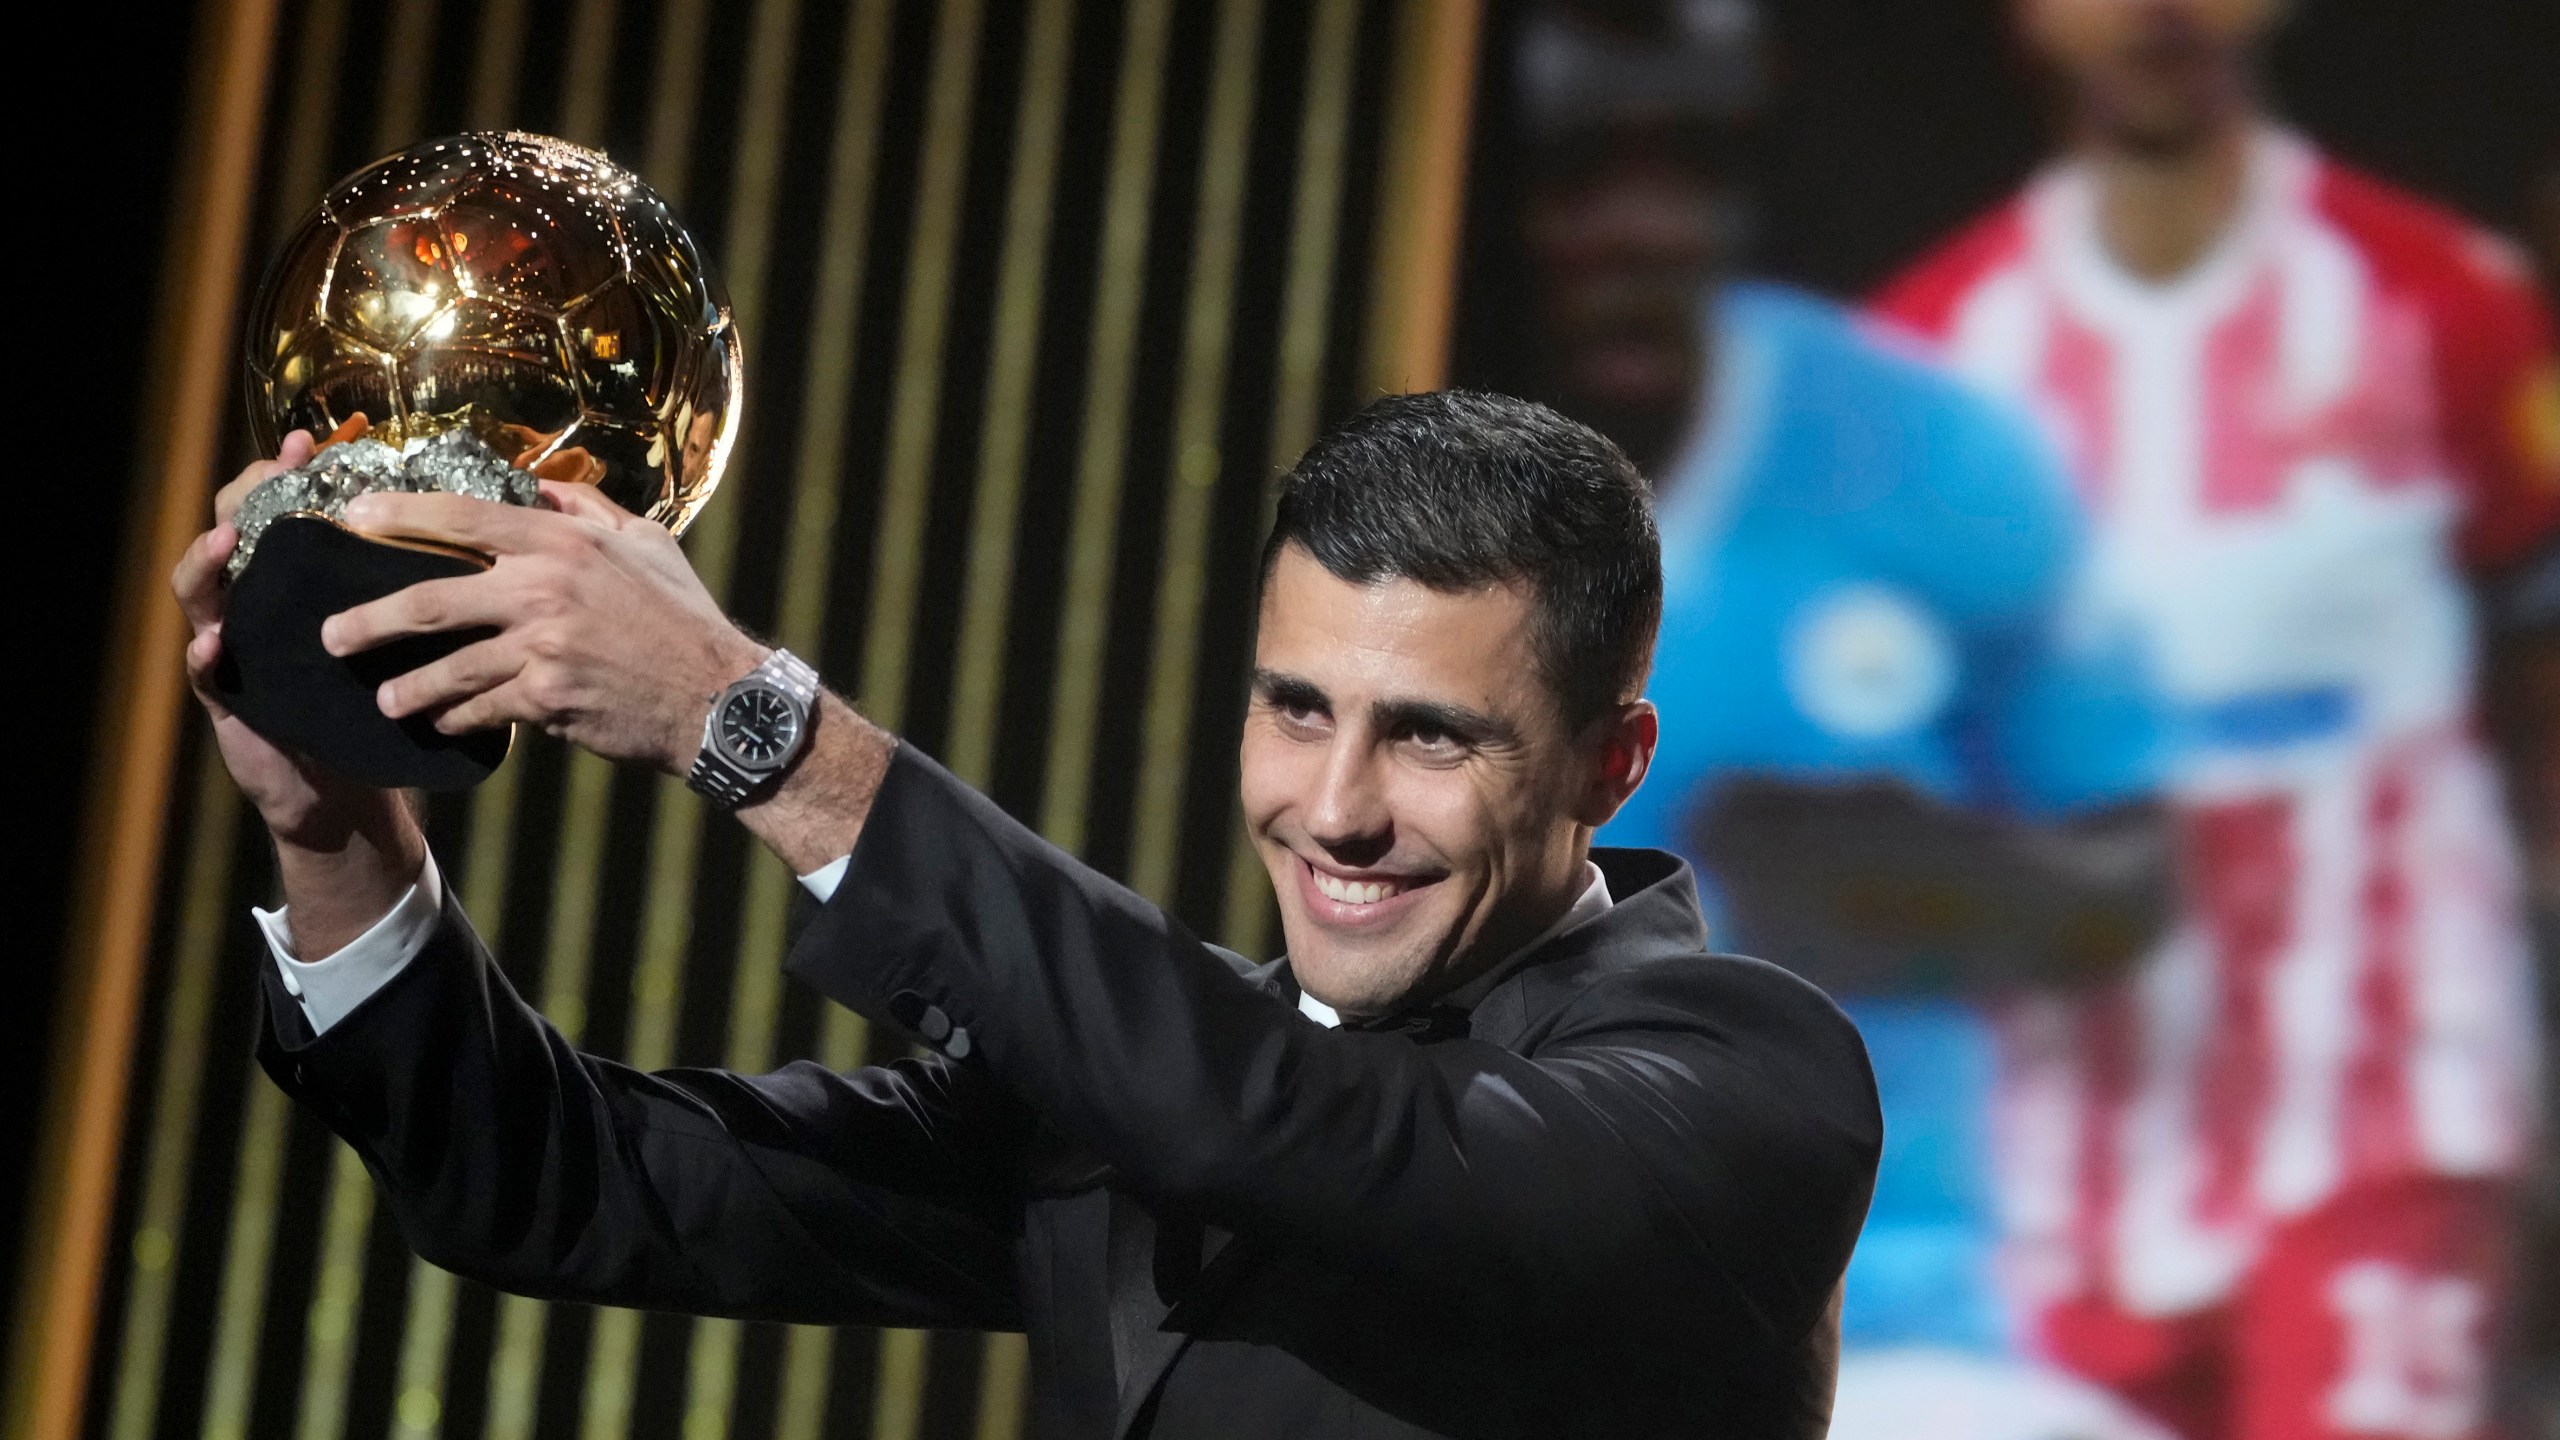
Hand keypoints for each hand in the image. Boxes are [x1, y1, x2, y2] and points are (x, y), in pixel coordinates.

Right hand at [177, 429, 408, 844]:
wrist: (346, 785)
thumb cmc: (379, 699)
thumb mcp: (401, 638)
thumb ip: (423, 587)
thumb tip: (488, 532)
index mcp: (300, 581)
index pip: (284, 509)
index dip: (291, 473)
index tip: (311, 442)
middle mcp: (259, 603)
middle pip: (231, 531)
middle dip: (242, 499)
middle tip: (265, 476)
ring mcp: (235, 646)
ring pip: (202, 592)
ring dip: (207, 564)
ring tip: (224, 542)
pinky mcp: (226, 698)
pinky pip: (204, 672)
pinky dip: (204, 655)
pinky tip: (214, 643)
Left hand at [323, 481, 766, 773]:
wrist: (719, 698)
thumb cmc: (683, 617)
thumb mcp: (647, 543)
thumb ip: (588, 510)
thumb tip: (541, 487)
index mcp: (563, 541)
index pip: (463, 517)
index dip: (401, 514)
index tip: (356, 517)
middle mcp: (544, 589)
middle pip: (431, 601)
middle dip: (371, 621)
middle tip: (333, 635)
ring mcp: (542, 647)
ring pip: (449, 668)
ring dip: (409, 688)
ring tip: (386, 700)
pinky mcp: (547, 700)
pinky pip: (483, 710)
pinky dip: (459, 719)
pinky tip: (444, 724)